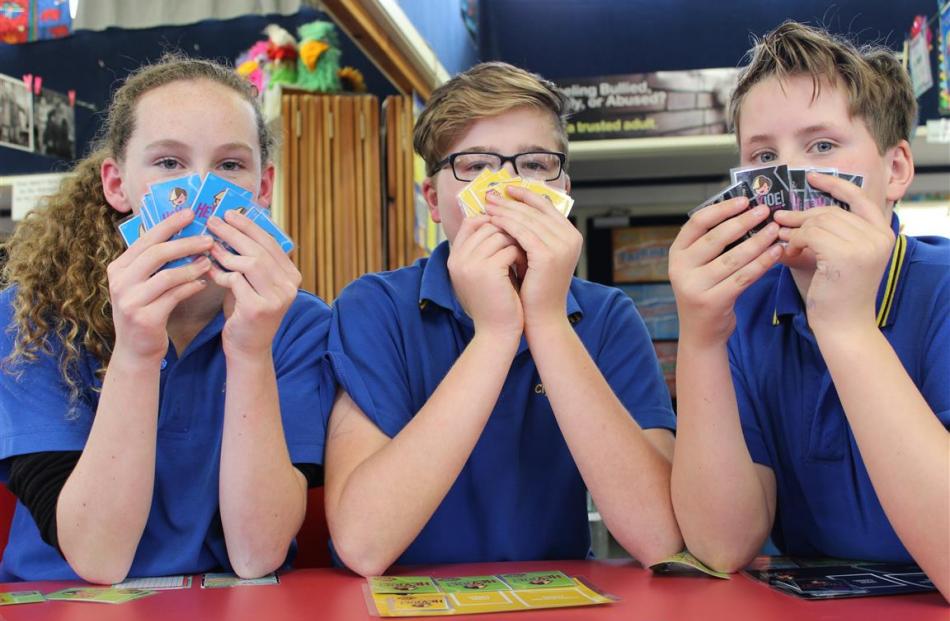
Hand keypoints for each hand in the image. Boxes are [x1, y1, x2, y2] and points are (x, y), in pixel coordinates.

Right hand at [108, 209, 213, 360]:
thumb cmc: (145, 311)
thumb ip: (154, 263)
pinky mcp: (145, 318)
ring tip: (210, 261)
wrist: (135, 351)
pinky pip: (174, 296)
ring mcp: (130, 300)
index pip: (146, 239)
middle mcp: (120, 281)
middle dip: (186, 243)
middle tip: (209, 239)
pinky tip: (204, 282)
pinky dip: (192, 287)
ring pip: (167, 275)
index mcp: (118, 267)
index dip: (169, 225)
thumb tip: (182, 233)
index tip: (190, 213)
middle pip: (156, 254)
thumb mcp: (141, 284)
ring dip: (192, 266)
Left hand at [205, 210, 300, 356]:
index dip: (249, 226)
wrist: (248, 348)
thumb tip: (231, 227)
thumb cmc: (247, 310)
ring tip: (208, 246)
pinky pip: (236, 281)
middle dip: (234, 233)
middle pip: (260, 250)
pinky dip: (220, 273)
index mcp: (292, 276)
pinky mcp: (259, 308)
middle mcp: (290, 286)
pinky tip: (208, 270)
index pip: (271, 242)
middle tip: (213, 222)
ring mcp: (277, 298)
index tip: (230, 214)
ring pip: (250, 263)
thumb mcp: (254, 283)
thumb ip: (250, 260)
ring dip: (225, 253)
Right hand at [447, 215, 523, 338]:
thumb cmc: (495, 303)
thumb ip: (484, 251)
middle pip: (487, 225)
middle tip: (522, 245)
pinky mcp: (488, 270)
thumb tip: (499, 222)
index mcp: (454, 258)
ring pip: (500, 234)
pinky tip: (526, 267)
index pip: (470, 222)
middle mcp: (458, 259)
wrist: (496, 333)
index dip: (491, 221)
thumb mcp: (482, 275)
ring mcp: (471, 263)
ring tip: (524, 257)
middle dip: (508, 232)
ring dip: (517, 243)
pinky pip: (510, 249)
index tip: (509, 230)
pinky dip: (521, 256)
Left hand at [484, 185, 580, 331]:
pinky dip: (506, 225)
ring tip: (488, 206)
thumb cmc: (536, 288)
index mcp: (571, 235)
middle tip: (490, 195)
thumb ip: (533, 233)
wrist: (543, 317)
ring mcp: (562, 246)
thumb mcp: (537, 255)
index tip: (506, 190)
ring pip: (528, 220)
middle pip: (536, 210)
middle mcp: (571, 238)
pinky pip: (522, 233)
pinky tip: (492, 221)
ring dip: (505, 211)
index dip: (525, 195)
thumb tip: (513, 209)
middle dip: (511, 202)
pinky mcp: (548, 255)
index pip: (546, 206)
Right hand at [668, 197, 782, 347]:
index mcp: (676, 253)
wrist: (700, 332)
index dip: (722, 208)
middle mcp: (681, 269)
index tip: (744, 200)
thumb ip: (712, 244)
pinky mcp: (713, 301)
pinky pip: (743, 278)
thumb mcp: (698, 266)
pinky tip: (775, 253)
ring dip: (758, 241)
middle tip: (765, 211)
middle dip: (744, 222)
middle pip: (716, 238)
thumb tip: (744, 213)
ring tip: (774, 230)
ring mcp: (695, 286)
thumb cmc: (705, 291)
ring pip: (733, 258)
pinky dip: (762, 263)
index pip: (697, 222)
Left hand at [774, 172, 893, 332]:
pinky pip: (811, 235)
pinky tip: (787, 250)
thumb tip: (789, 214)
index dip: (834, 185)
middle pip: (831, 211)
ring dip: (795, 228)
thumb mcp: (834, 257)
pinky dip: (794, 239)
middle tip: (779, 218)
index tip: (811, 177)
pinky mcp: (846, 256)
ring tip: (781, 236)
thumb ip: (824, 233)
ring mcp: (865, 246)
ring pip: (819, 222)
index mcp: (882, 233)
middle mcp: (879, 236)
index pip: (858, 198)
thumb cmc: (835, 294)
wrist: (844, 326)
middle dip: (802, 214)